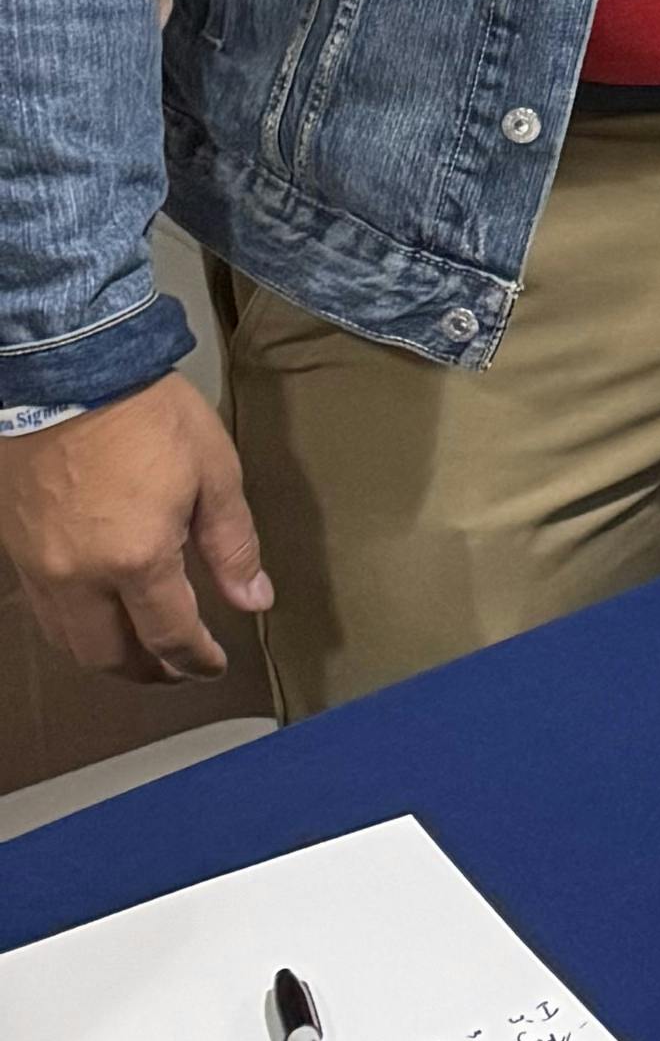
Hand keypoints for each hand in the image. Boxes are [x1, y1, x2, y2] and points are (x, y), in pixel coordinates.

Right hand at [0, 373, 272, 679]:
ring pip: (69, 642)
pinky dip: (75, 626)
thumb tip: (255, 600)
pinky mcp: (15, 549)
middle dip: (150, 671)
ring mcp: (40, 567)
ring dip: (108, 655)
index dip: (196, 660)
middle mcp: (80, 577)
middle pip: (110, 655)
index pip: (170, 636)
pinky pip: (44, 610)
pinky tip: (97, 612)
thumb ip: (232, 544)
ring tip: (140, 649)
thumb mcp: (212, 471)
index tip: (214, 665)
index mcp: (136, 559)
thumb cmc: (149, 414)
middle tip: (178, 667)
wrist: (68, 370)